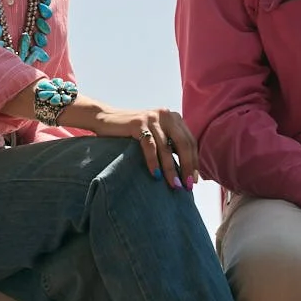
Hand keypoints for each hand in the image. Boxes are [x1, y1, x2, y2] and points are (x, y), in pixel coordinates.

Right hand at [80, 106, 198, 189]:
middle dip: (187, 166)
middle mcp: (166, 115)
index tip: (194, 180)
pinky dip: (153, 161)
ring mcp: (152, 118)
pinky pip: (149, 145)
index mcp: (174, 118)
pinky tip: (156, 174)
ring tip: (174, 184)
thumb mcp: (156, 135)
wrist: (106, 119)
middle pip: (183, 143)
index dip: (194, 162)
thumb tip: (186, 170)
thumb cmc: (133, 133)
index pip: (190, 142)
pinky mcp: (138, 123)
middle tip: (187, 185)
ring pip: (167, 147)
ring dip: (171, 168)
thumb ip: (171, 145)